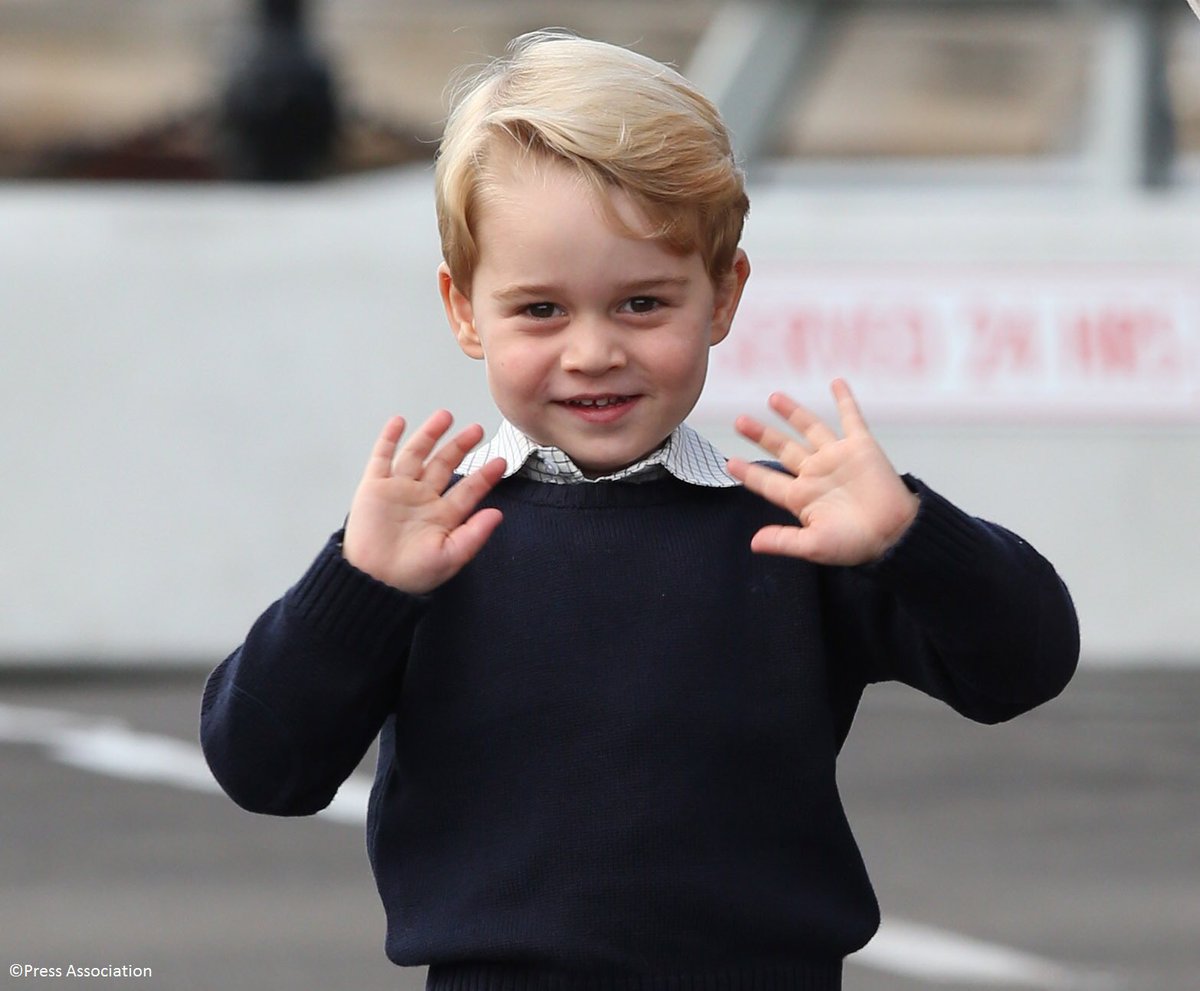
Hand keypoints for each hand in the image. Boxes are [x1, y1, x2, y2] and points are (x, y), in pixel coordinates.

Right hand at [342, 411, 505, 593]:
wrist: (373, 580)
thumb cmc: (411, 575)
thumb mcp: (451, 556)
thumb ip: (475, 534)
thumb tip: (497, 514)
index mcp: (443, 515)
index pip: (468, 489)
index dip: (485, 475)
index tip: (500, 461)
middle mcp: (422, 498)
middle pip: (444, 464)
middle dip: (460, 446)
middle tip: (476, 430)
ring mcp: (398, 490)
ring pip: (417, 454)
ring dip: (430, 434)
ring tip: (445, 416)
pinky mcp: (374, 487)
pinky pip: (382, 457)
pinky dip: (389, 439)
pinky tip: (399, 422)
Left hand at [726, 379, 918, 564]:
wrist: (896, 534)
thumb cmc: (856, 544)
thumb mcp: (815, 545)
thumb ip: (785, 541)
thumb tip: (753, 544)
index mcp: (801, 496)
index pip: (768, 481)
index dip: (749, 472)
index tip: (729, 463)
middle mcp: (815, 473)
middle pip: (782, 449)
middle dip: (761, 434)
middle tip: (739, 421)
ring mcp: (837, 457)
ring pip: (810, 428)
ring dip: (792, 412)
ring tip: (773, 397)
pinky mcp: (861, 447)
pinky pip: (851, 418)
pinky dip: (844, 400)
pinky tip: (836, 383)